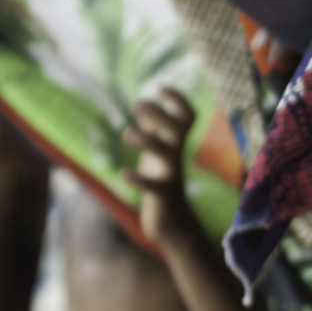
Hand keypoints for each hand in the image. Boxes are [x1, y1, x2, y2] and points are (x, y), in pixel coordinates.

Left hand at [123, 87, 200, 247]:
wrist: (173, 222)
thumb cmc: (161, 181)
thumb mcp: (156, 152)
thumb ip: (152, 129)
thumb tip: (143, 102)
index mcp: (176, 144)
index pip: (188, 116)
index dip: (178, 99)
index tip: (160, 88)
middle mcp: (176, 156)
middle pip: (178, 128)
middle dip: (158, 113)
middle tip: (136, 105)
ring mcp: (170, 175)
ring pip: (165, 152)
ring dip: (145, 139)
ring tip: (127, 133)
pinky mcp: (161, 196)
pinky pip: (153, 186)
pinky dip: (138, 179)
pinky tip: (123, 173)